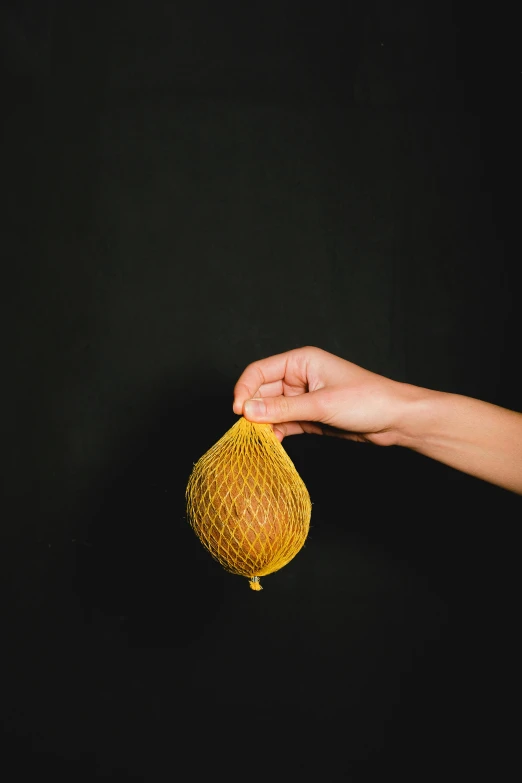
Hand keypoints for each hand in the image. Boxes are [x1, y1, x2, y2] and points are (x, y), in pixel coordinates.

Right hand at [233, 346, 420, 443]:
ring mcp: (304, 398)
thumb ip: (282, 409)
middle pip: (262, 392)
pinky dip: (277, 432)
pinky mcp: (310, 416)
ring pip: (272, 410)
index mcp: (301, 361)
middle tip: (247, 431)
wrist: (396, 420)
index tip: (238, 411)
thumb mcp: (321, 404)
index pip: (259, 371)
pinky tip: (273, 442)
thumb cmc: (367, 400)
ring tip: (259, 439)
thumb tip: (248, 410)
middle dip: (253, 410)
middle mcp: (299, 377)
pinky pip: (285, 423)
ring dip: (264, 424)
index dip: (245, 390)